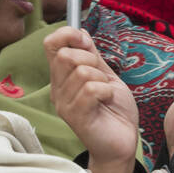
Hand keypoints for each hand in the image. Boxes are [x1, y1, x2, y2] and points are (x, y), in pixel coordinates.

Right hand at [45, 28, 138, 172]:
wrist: (122, 141)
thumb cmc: (114, 109)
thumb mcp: (106, 75)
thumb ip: (92, 56)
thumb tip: (80, 31)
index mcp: (63, 77)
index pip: (51, 45)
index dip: (68, 34)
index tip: (86, 41)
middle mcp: (58, 89)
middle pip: (66, 55)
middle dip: (91, 60)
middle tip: (102, 78)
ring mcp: (64, 104)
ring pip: (82, 72)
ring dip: (102, 80)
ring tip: (105, 94)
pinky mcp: (74, 117)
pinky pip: (90, 89)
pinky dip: (106, 91)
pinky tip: (107, 101)